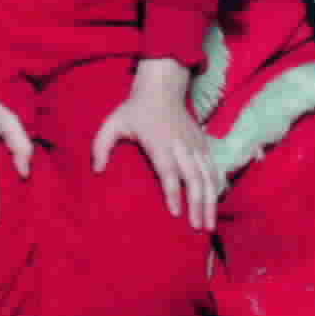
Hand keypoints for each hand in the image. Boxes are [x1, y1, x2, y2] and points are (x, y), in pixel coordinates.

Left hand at [92, 58, 220, 229]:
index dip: (173, 192)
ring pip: (208, 176)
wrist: (162, 87)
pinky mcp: (202, 143)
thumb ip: (101, 145)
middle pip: (194, 178)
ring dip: (211, 201)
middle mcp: (181, 146)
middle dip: (198, 205)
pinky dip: (217, 187)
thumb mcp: (113, 123)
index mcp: (160, 143)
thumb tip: (97, 170)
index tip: (176, 214)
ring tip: (209, 225)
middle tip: (198, 229)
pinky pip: (213, 168)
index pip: (169, 171)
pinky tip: (217, 204)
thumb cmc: (135, 109)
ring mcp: (194, 145)